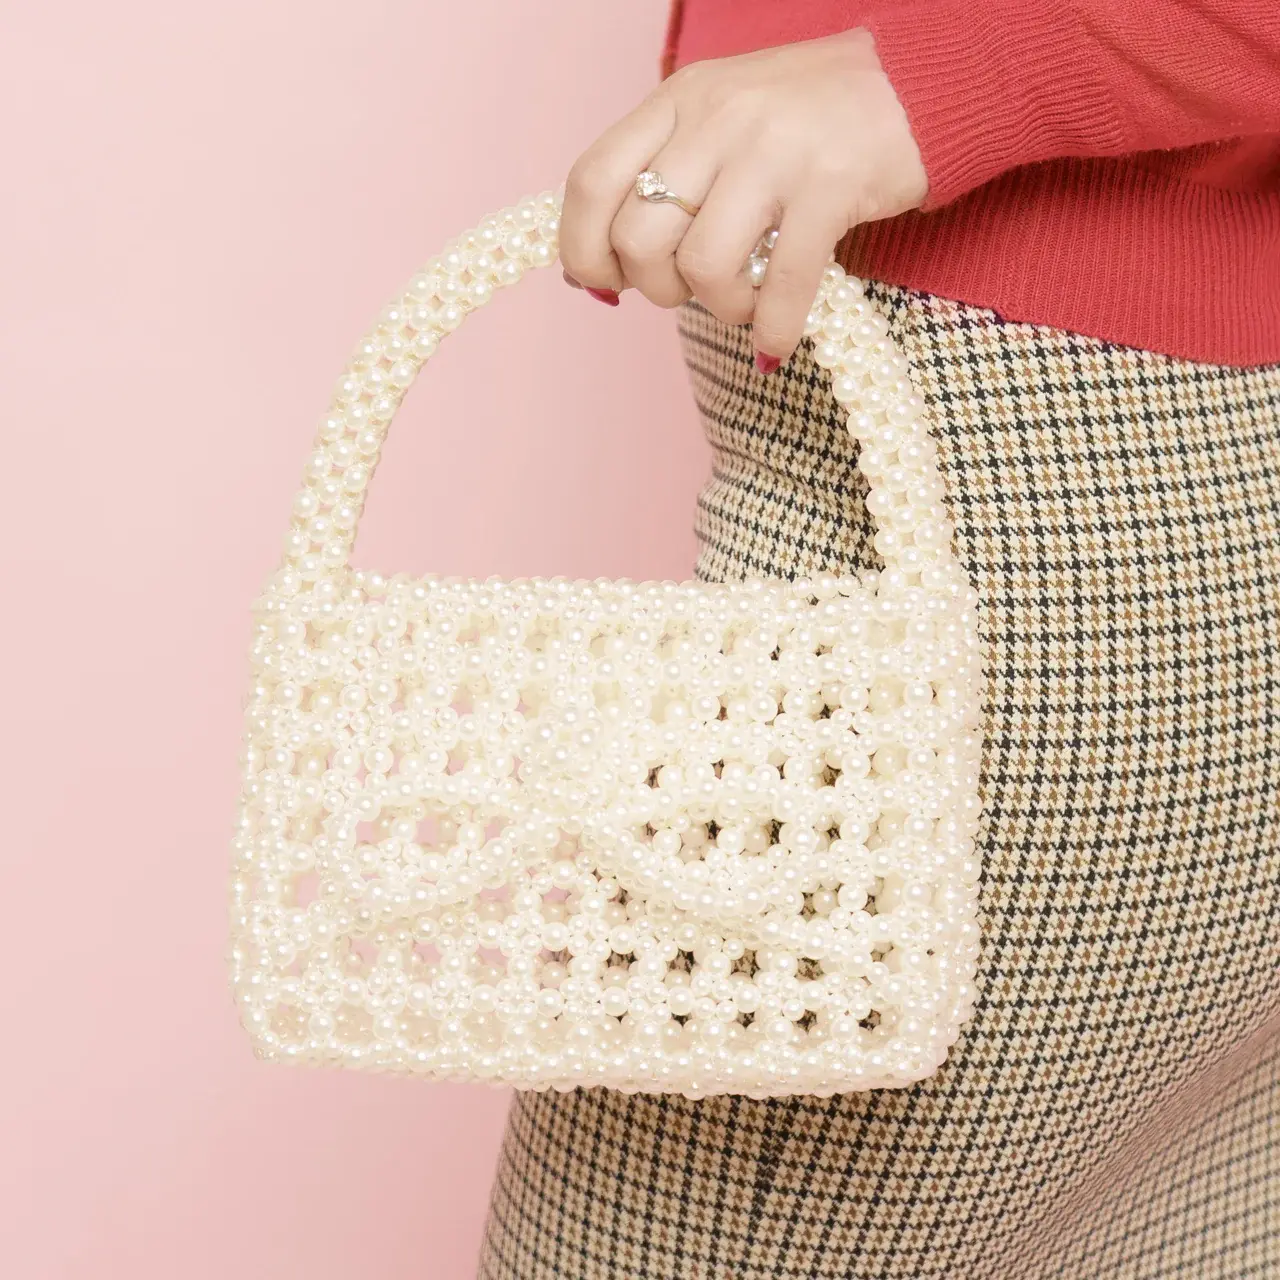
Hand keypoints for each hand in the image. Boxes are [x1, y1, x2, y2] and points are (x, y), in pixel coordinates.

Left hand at [559, 29, 926, 369]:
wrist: (915, 82)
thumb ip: (662, 176)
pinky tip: (776, 341)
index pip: (590, 182)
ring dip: (721, 308)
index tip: (606, 285)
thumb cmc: (808, 117)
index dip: (582, 250)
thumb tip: (595, 272)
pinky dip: (773, 329)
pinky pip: (782, 285)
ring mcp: (775, 150)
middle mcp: (718, 117)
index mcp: (678, 100)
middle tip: (691, 290)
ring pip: (703, 267)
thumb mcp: (719, 119)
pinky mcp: (831, 186)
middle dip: (657, 289)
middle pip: (639, 238)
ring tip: (746, 302)